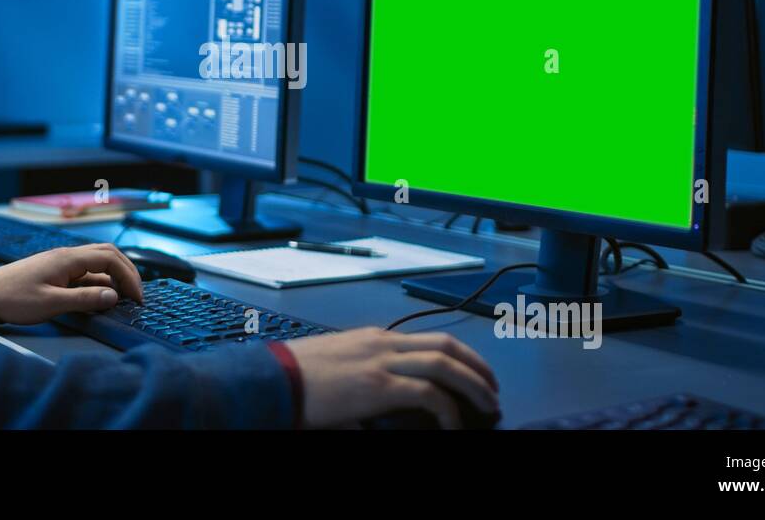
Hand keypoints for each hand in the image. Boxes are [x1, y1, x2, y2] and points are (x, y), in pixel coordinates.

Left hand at [0, 244, 144, 324]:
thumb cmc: (16, 299)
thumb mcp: (51, 303)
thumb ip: (85, 300)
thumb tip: (114, 296)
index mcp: (69, 259)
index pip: (110, 259)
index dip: (128, 276)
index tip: (137, 297)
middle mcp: (68, 255)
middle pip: (108, 254)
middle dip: (127, 271)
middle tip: (137, 294)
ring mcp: (63, 262)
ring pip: (98, 261)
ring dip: (114, 275)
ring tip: (124, 296)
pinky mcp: (57, 271)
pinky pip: (86, 271)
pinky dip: (100, 282)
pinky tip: (102, 297)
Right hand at [284, 327, 498, 428]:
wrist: (272, 379)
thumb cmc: (294, 379)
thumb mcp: (336, 370)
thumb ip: (363, 378)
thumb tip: (381, 408)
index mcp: (373, 339)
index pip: (427, 339)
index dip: (458, 356)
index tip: (472, 374)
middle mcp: (382, 343)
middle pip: (445, 345)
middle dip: (477, 366)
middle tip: (492, 389)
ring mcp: (381, 362)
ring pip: (445, 364)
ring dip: (474, 384)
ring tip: (488, 405)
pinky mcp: (378, 386)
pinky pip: (428, 395)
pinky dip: (448, 410)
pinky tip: (453, 426)